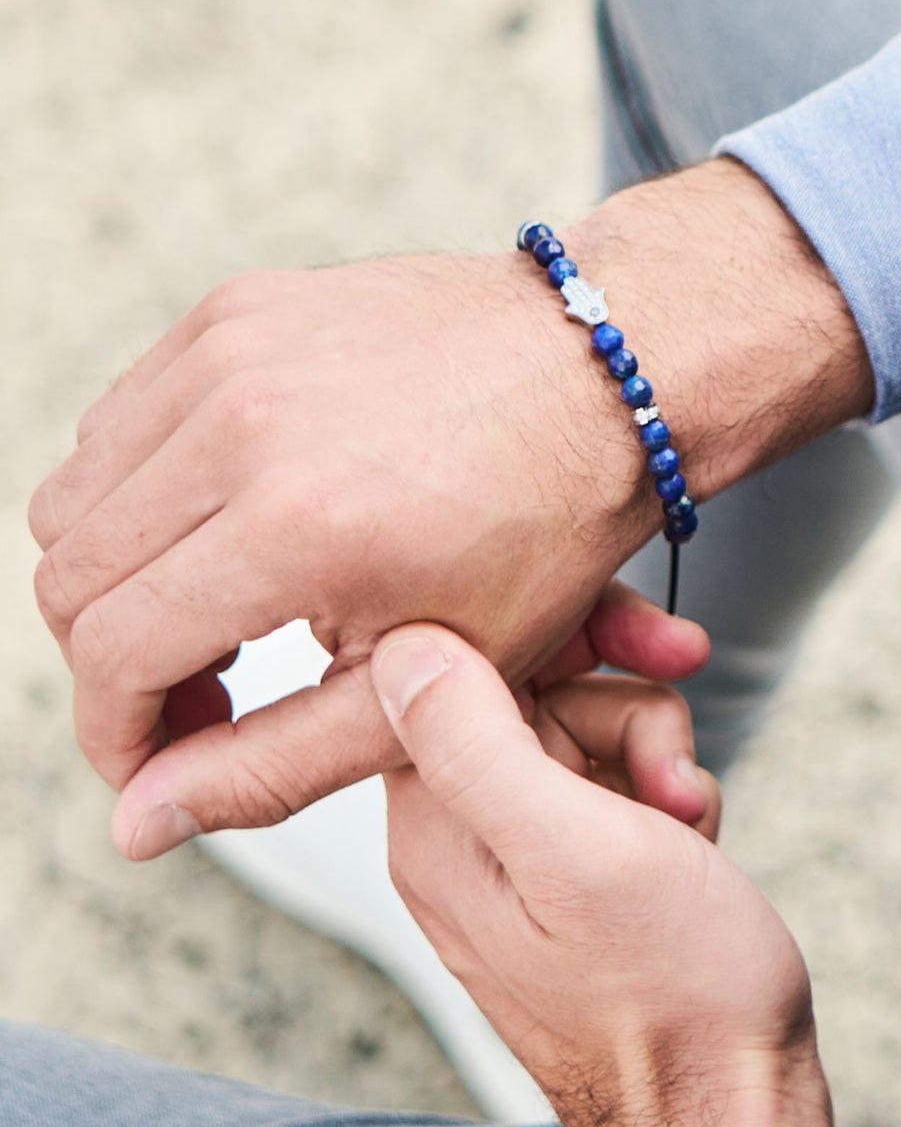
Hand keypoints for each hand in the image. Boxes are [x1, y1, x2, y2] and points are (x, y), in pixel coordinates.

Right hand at [29, 158, 871, 854]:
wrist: (604, 375)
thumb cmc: (546, 524)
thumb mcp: (434, 676)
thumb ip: (275, 762)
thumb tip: (142, 819)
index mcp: (297, 525)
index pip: (111, 654)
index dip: (119, 731)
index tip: (163, 752)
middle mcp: (243, 422)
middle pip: (70, 576)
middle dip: (116, 663)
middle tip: (205, 690)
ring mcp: (233, 348)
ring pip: (77, 496)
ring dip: (123, 575)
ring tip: (221, 609)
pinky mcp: (237, 307)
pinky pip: (123, 419)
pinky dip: (145, 488)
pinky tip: (231, 521)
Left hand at [376, 623, 843, 1126]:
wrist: (734, 1102)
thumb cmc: (671, 994)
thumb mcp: (577, 853)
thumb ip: (478, 742)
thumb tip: (400, 641)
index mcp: (438, 827)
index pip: (460, 669)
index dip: (553, 641)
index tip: (636, 643)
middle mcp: (466, 835)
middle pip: (534, 693)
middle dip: (624, 711)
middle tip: (675, 773)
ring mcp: (524, 853)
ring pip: (587, 730)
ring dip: (656, 755)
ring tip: (687, 822)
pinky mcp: (576, 869)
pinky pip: (615, 781)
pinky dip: (664, 794)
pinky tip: (690, 843)